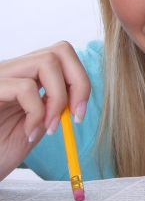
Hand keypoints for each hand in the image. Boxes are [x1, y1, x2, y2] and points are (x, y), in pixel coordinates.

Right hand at [0, 42, 90, 179]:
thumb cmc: (0, 149)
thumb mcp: (37, 125)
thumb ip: (56, 107)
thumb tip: (80, 98)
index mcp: (26, 75)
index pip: (63, 55)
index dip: (81, 80)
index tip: (79, 113)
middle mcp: (13, 69)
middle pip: (61, 50)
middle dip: (79, 83)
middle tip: (74, 116)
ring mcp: (0, 77)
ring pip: (47, 62)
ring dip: (58, 99)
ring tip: (48, 127)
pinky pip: (25, 87)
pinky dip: (37, 112)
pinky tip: (29, 132)